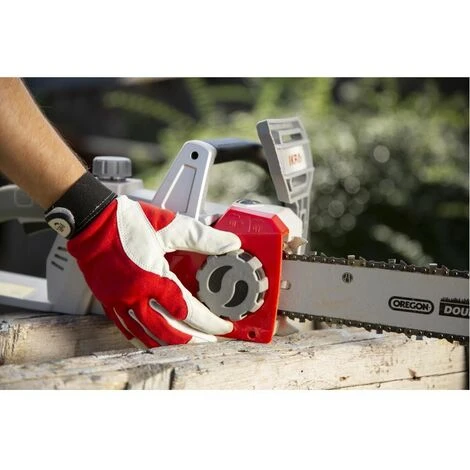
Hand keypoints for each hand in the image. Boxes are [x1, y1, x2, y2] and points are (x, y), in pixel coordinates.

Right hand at [67, 195, 240, 347]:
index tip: (223, 326)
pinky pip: (127, 330)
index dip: (209, 322)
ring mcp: (119, 302)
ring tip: (188, 344)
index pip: (187, 310)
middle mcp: (134, 296)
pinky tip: (154, 340)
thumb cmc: (127, 222)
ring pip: (147, 336)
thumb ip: (203, 237)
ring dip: (170, 344)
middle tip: (210, 341)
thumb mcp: (171, 226)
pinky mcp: (108, 302)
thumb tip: (230, 243)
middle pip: (168, 331)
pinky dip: (144, 339)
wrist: (91, 221)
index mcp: (152, 278)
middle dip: (193, 339)